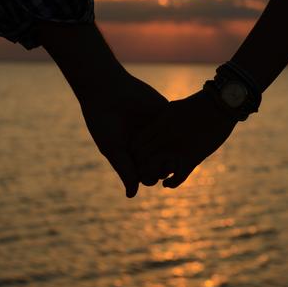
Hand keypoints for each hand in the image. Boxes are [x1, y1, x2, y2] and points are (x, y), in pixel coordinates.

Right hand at [80, 71, 167, 196]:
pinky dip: (179, 131)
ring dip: (175, 152)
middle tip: (168, 168)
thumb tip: (132, 196)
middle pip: (160, 162)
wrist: (106, 90)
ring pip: (171, 145)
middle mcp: (146, 144)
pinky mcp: (164, 114)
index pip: (145, 172)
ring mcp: (156, 129)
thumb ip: (124, 170)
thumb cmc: (104, 121)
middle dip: (163, 166)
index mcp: (132, 155)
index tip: (150, 177)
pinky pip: (175, 125)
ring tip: (179, 156)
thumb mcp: (113, 148)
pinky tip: (183, 136)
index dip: (148, 176)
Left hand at [132, 89, 236, 188]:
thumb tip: (157, 120)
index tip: (140, 155)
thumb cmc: (200, 103)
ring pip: (154, 170)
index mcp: (159, 124)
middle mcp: (164, 138)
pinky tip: (167, 184)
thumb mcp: (175, 107)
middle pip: (140, 158)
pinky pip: (176, 178)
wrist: (220, 104)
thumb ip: (163, 117)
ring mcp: (177, 149)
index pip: (136, 143)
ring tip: (156, 176)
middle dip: (140, 165)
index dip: (135, 152)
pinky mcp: (192, 159)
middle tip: (145, 169)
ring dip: (153, 175)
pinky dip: (170, 183)